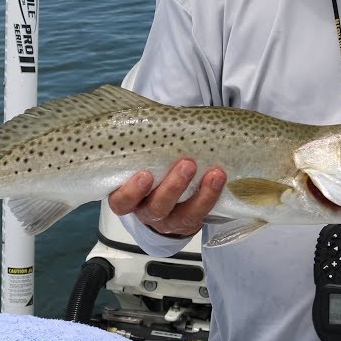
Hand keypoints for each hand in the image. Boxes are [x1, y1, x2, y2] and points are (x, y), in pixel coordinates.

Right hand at [107, 158, 225, 236]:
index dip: (131, 192)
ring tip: (214, 173)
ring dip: (200, 194)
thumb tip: (153, 118)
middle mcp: (147, 212)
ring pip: (183, 215)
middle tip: (187, 164)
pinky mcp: (190, 222)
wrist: (168, 194)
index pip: (121, 202)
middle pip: (156, 208)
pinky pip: (202, 214)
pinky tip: (219, 178)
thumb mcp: (141, 161)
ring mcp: (170, 220)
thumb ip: (143, 147)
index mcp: (129, 198)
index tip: (144, 174)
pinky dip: (212, 195)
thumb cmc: (150, 169)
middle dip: (172, 188)